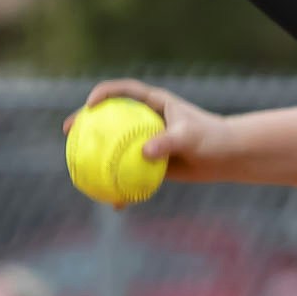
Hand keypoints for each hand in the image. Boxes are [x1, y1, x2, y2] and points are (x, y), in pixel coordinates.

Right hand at [77, 77, 219, 176]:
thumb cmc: (212, 138)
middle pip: (108, 118)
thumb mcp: (190, 137)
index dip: (103, 94)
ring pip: (115, 148)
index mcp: (153, 103)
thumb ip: (167, 141)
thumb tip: (144, 153)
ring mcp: (146, 141)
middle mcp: (146, 119)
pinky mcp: (151, 162)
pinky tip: (115, 203)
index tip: (90, 105)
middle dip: (84, 122)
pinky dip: (122, 185)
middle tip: (68, 132)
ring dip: (96, 158)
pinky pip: (130, 172)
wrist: (228, 157)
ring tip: (77, 170)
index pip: (122, 92)